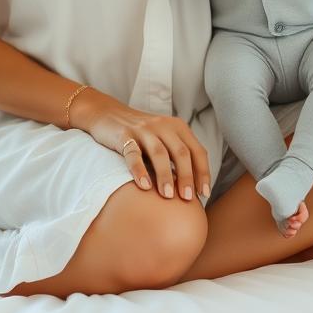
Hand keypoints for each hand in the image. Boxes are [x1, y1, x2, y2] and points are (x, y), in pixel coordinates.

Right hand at [72, 89, 210, 200]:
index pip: (197, 150)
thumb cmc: (140, 134)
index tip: (204, 194)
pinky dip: (139, 170)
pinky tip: (144, 186)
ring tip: (168, 196)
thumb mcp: (163, 138)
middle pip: (181, 152)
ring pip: (159, 153)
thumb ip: (176, 156)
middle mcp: (163, 126)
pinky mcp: (124, 135)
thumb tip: (193, 189)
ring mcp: (143, 130)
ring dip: (165, 175)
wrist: (108, 113)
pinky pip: (133, 153)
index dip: (203, 172)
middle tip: (188, 199)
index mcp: (177, 127)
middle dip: (187, 176)